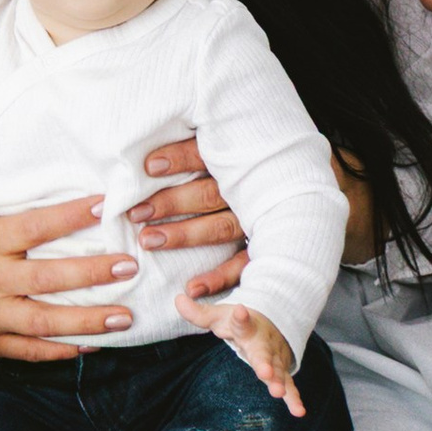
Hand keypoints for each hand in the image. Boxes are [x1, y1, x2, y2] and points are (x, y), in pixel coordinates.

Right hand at [0, 196, 140, 362]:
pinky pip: (30, 351)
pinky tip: (93, 345)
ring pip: (44, 321)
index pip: (33, 227)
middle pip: (48, 278)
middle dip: (92, 273)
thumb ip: (4, 215)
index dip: (69, 216)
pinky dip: (62, 351)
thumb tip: (54, 184)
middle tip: (129, 266)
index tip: (104, 205)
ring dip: (88, 320)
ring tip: (124, 316)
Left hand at [125, 137, 245, 303]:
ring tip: (147, 241)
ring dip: (183, 235)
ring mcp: (255, 221)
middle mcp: (247, 191)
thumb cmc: (240, 170)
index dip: (180, 158)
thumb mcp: (224, 150)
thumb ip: (197, 144)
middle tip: (136, 212)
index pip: (207, 155)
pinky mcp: (261, 248)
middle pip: (208, 194)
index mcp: (236, 161)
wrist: (295, 197)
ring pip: (219, 228)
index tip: (149, 167)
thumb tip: (151, 142)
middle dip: (171, 202)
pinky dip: (218, 278)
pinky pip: (241, 266)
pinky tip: (192, 288)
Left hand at [188, 295, 304, 417]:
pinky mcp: (281, 370)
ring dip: (279, 381)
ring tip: (278, 392)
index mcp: (246, 327)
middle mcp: (263, 342)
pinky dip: (294, 398)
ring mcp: (274, 357)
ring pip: (278, 370)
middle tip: (264, 372)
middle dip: (264, 362)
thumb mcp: (219, 316)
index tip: (240, 312)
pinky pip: (289, 385)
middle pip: (262, 352)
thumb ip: (199, 312)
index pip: (241, 322)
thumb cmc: (239, 322)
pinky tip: (299, 411)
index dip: (240, 318)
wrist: (272, 320)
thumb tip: (177, 300)